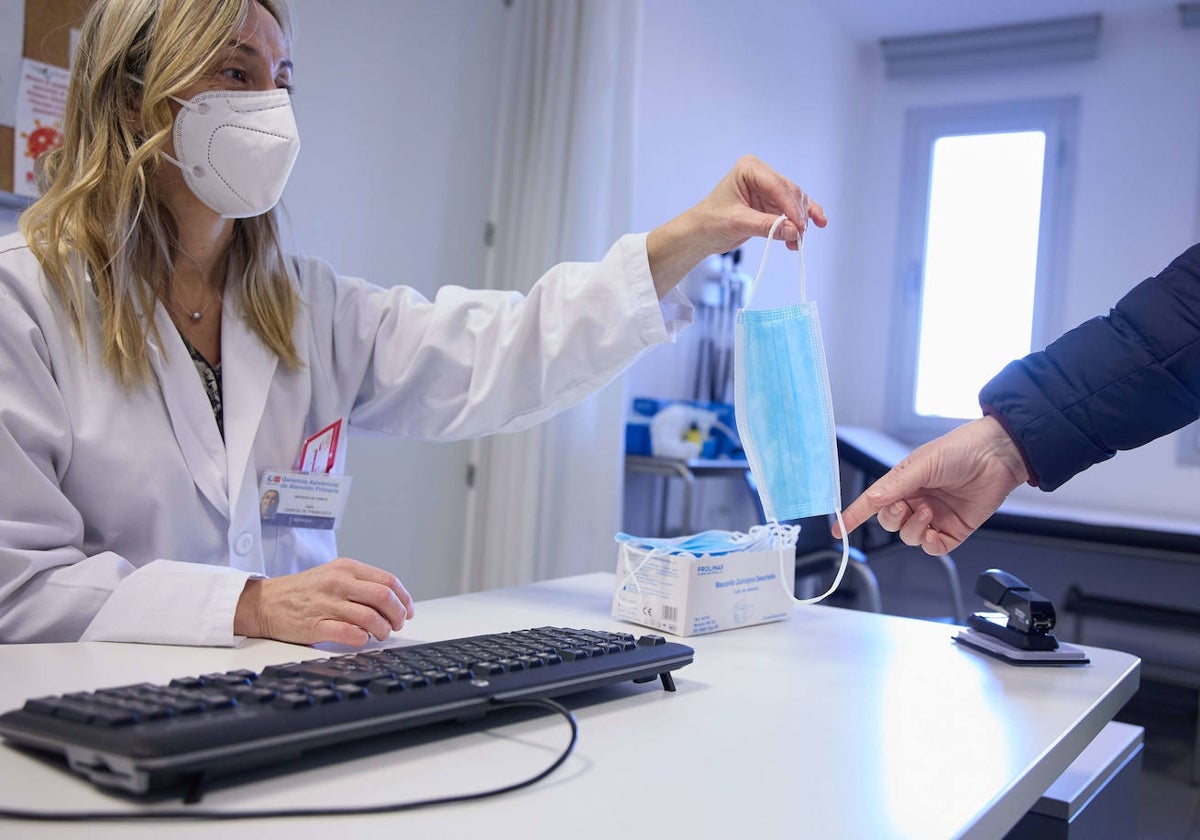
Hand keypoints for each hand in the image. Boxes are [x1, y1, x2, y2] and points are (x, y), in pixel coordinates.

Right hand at [234, 557, 414, 645]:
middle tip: (397, 624)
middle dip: (398, 615)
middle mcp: (338, 583)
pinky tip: (363, 639)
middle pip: (384, 597)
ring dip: (383, 630)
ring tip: (380, 634)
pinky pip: (348, 632)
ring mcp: (326, 603)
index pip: (388, 581)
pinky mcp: (315, 625)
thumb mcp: (334, 575)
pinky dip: (362, 638)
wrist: (265, 601)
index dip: (404, 598)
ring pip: (370, 617)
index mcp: (346, 568)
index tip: (408, 611)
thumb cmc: (303, 591)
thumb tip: (393, 600)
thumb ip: (360, 583)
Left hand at [646, 155, 826, 297]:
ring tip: (798, 242)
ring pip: (794, 203)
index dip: (791, 207)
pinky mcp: (770, 204)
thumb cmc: (711, 222)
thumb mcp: (738, 223)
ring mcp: (767, 189)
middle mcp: (761, 175)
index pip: (777, 186)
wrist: (700, 234)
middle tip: (801, 236)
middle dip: (798, 215)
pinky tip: (797, 240)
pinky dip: (795, 226)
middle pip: (790, 193)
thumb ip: (767, 226)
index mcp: (750, 168)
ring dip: (799, 223)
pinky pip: (789, 214)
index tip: (800, 226)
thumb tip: (794, 231)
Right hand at [832, 417, 1030, 554]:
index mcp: (903, 482)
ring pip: (908, 536)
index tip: (837, 529)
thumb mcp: (923, 462)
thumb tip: (874, 499)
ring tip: (928, 511)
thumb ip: (897, 483)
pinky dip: (928, 543)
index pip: (872, 502)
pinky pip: (932, 547)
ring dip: (913, 527)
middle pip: (889, 522)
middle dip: (891, 518)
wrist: (998, 455)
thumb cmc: (961, 449)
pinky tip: (933, 530)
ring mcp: (934, 517)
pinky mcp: (953, 530)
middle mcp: (916, 500)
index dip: (854, 515)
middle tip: (904, 506)